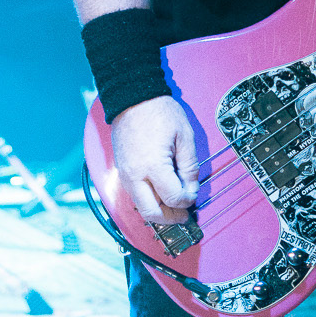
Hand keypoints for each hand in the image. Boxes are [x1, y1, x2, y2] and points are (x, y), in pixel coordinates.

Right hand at [112, 95, 198, 224]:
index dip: (187, 200)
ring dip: (158, 212)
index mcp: (153, 166)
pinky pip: (134, 195)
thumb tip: (191, 187)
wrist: (133, 97)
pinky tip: (159, 195)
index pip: (173, 198)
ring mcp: (125, 174)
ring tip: (173, 208)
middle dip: (170, 218)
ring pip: (141, 207)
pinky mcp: (121, 170)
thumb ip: (190, 166)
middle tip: (183, 216)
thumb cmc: (159, 112)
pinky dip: (147, 200)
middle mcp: (135, 175)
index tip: (193, 194)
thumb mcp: (184, 136)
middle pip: (152, 212)